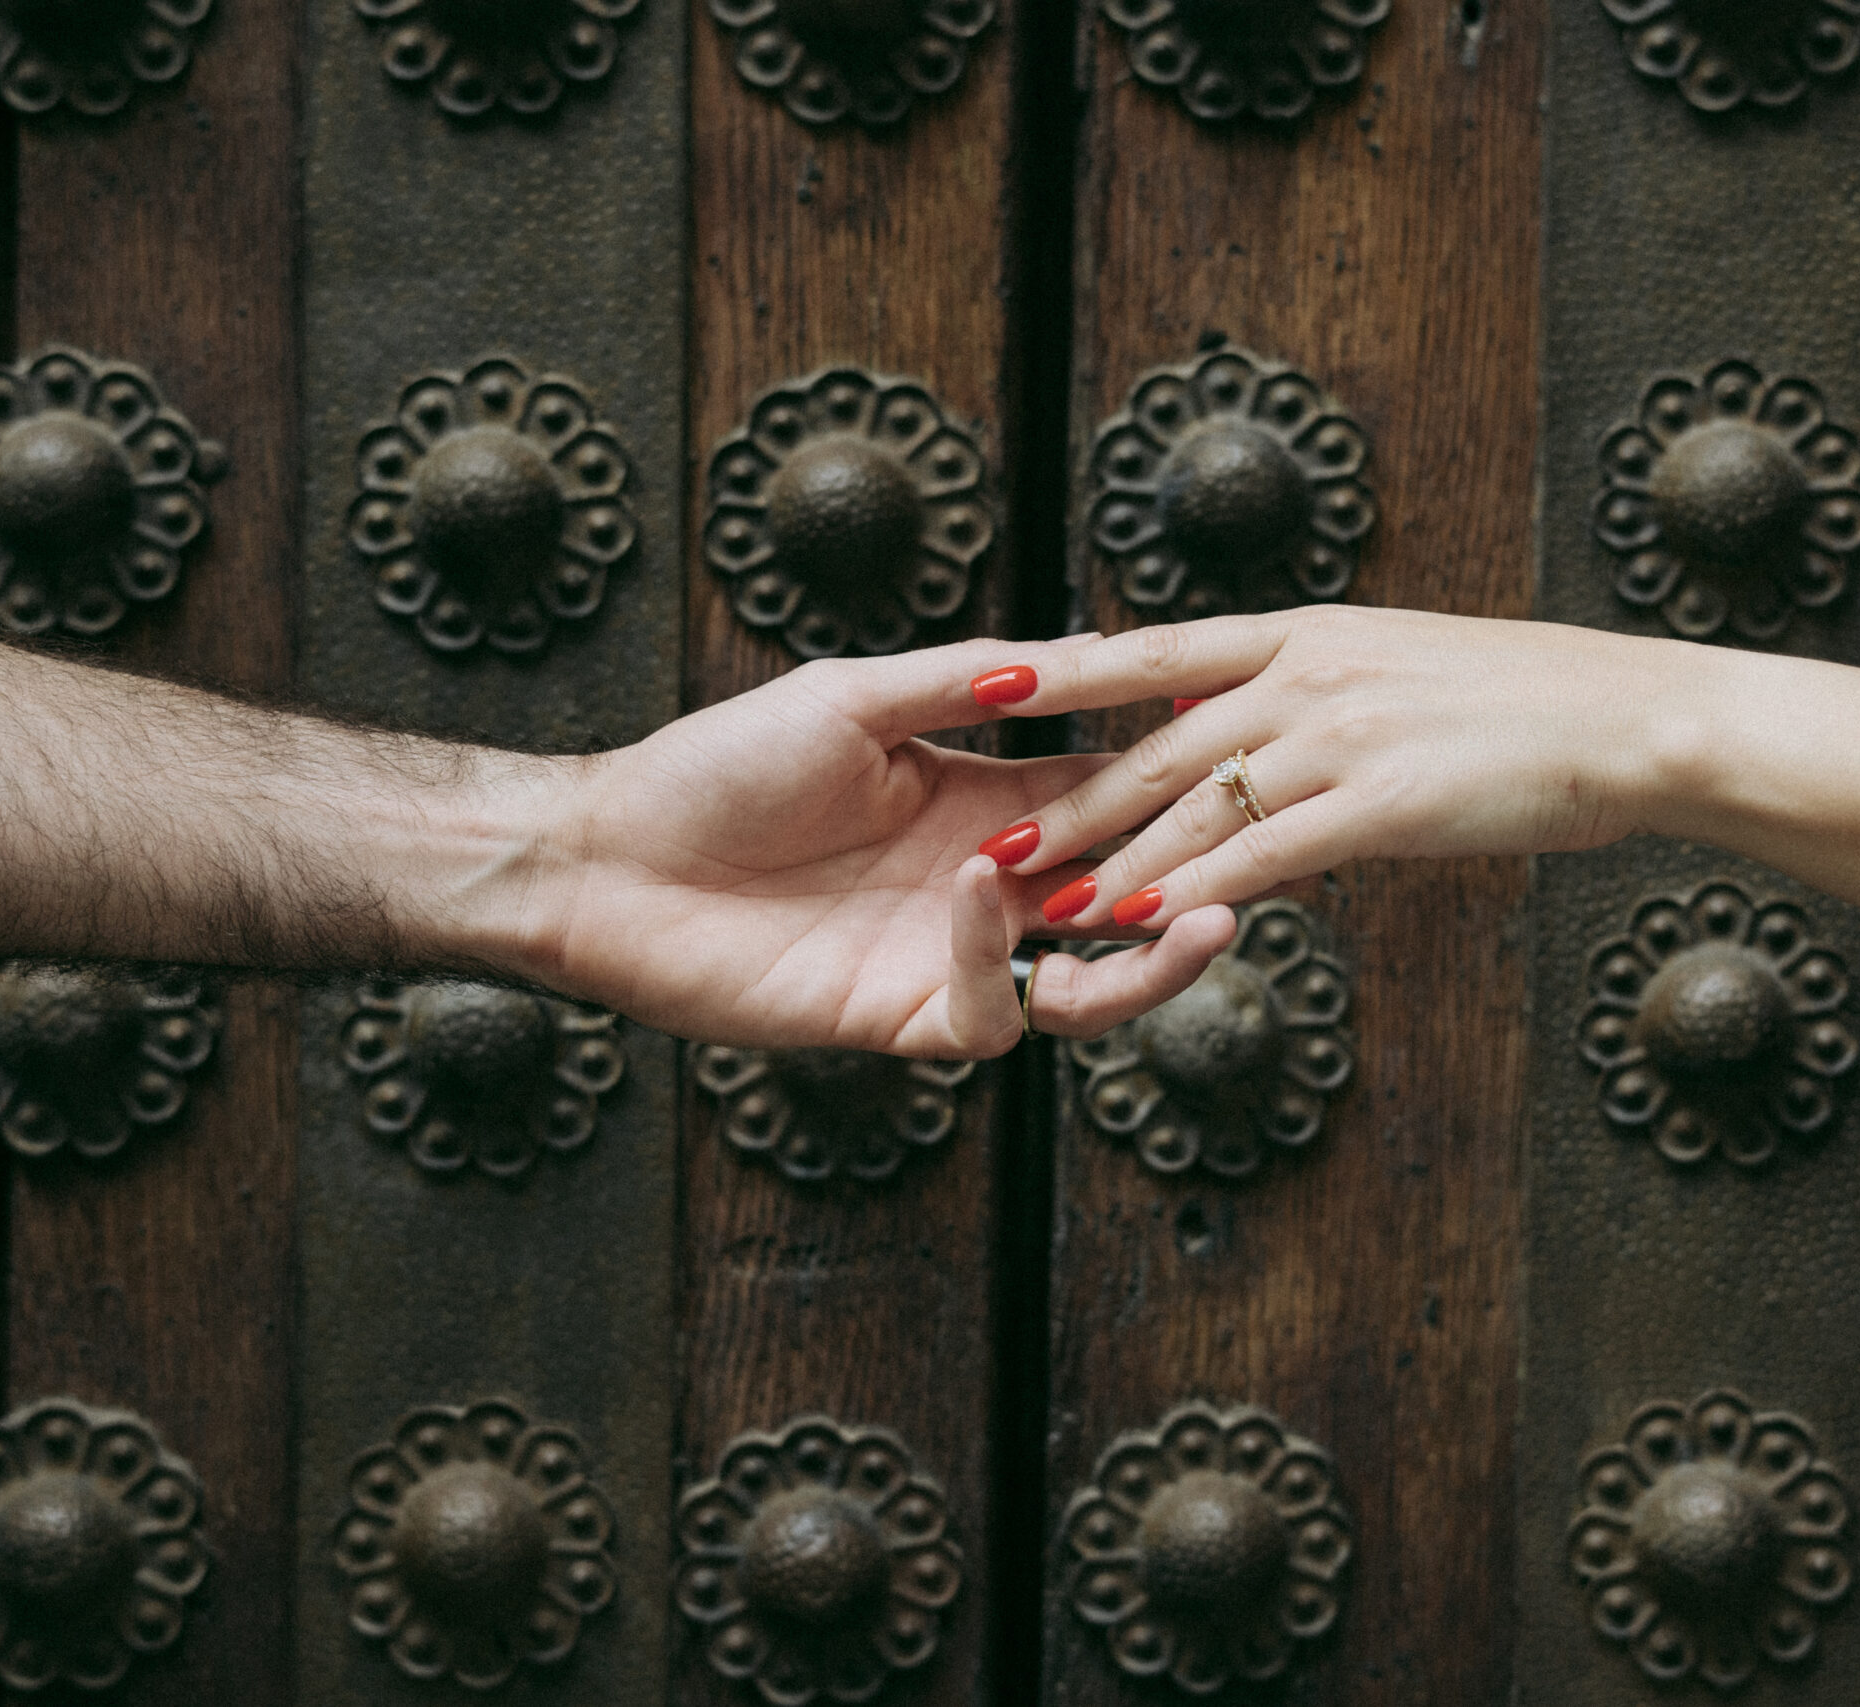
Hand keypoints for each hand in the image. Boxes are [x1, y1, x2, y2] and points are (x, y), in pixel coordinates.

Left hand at [511, 639, 1238, 1055]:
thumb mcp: (854, 698)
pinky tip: (983, 892)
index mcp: (979, 806)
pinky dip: (998, 960)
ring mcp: (944, 960)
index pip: (1107, 802)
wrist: (605, 854)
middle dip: (1193, 886)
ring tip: (1203, 919)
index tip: (1241, 755)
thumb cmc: (715, 765)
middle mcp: (980, 891)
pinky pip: (986, 1015)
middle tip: (1255, 860)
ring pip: (1085, 987)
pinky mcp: (895, 1018)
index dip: (1176, 791)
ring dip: (1147, 960)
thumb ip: (967, 679)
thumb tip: (1081, 651)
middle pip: (1120, 903)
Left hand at [955, 609, 1690, 928]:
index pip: (1158, 649)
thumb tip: (1222, 718)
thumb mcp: (1397, 666)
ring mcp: (1344, 737)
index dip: (1067, 670)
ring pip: (1199, 807)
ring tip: (1047, 905)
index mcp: (1310, 632)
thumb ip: (1305, 692)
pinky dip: (1196, 888)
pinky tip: (1144, 918)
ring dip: (1115, 861)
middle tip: (1000, 843)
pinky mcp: (1383, 803)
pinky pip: (1265, 853)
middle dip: (1072, 800)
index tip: (990, 685)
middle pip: (1159, 744)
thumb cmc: (1526, 703)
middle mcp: (1312, 675)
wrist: (1631, 715)